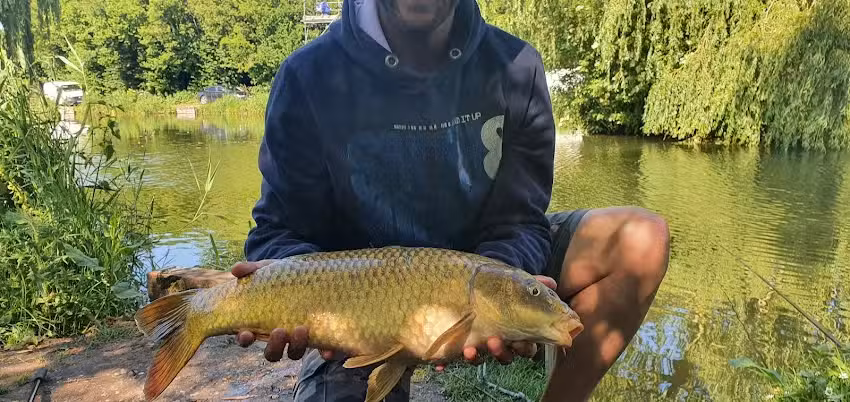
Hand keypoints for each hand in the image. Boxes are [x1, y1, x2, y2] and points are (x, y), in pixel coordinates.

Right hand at [230, 260, 337, 361]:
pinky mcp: (318, 337)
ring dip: (296, 346)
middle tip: (280, 331)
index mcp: (260, 325)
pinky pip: (321, 350)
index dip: (244, 339)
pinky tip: (327, 352)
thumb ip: (251, 269)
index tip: (246, 333)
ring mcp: (298, 339)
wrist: (308, 275)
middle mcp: (278, 337)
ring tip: (302, 328)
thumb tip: (236, 269)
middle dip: (275, 346)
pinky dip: (325, 353)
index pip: (247, 339)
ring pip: (294, 353)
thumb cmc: (280, 277)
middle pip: (272, 353)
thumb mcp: (266, 270)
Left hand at [434, 275, 557, 371]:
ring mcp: (480, 344)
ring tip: (470, 350)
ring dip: (477, 358)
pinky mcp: (461, 344)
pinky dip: (448, 361)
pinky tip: (440, 364)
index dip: (524, 347)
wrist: (474, 284)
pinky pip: (456, 357)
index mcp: (517, 332)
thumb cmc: (500, 288)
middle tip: (494, 341)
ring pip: (482, 359)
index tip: (520, 340)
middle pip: (506, 356)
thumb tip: (551, 282)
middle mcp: (500, 341)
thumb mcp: (515, 284)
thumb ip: (533, 284)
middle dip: (500, 351)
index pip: (527, 347)